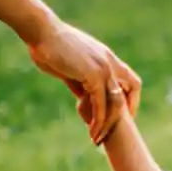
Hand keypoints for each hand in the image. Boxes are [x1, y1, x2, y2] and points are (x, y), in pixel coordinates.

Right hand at [29, 20, 140, 144]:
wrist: (41, 32)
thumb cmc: (49, 46)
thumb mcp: (70, 66)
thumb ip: (80, 81)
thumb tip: (83, 96)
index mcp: (106, 58)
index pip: (130, 80)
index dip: (130, 99)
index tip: (121, 116)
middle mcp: (109, 62)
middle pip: (130, 92)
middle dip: (123, 115)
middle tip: (111, 132)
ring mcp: (103, 68)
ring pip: (116, 102)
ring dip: (108, 124)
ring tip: (97, 138)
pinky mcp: (93, 75)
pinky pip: (100, 104)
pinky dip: (97, 120)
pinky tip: (90, 130)